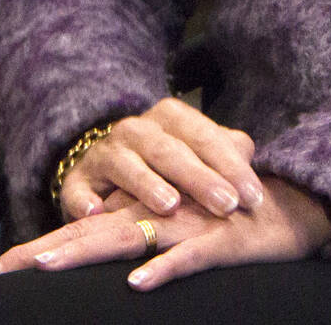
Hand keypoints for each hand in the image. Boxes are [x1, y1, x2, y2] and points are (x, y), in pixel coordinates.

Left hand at [0, 176, 330, 290]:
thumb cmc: (225, 222)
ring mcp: (184, 226)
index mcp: (139, 215)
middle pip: (87, 235)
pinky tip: (137, 283)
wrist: (288, 208)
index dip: (32, 253)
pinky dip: (163, 269)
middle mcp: (154, 215)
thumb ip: (133, 232)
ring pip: (126, 238)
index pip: (77, 233)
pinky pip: (187, 257)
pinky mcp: (217, 241)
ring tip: (44, 265)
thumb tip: (96, 253)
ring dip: (84, 252)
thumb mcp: (171, 229)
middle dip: (38, 254)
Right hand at [55, 97, 265, 221]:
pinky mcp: (76, 180)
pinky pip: (78, 189)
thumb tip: (250, 157)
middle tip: (226, 205)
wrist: (106, 166)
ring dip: (147, 184)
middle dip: (200, 178)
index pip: (205, 137)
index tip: (254, 198)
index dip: (231, 167)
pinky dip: (86, 200)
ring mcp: (104, 153)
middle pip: (170, 151)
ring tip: (170, 205)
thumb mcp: (198, 153)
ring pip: (126, 165)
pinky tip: (97, 213)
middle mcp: (136, 129)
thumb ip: (226, 153)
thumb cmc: (167, 164)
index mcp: (170, 117)